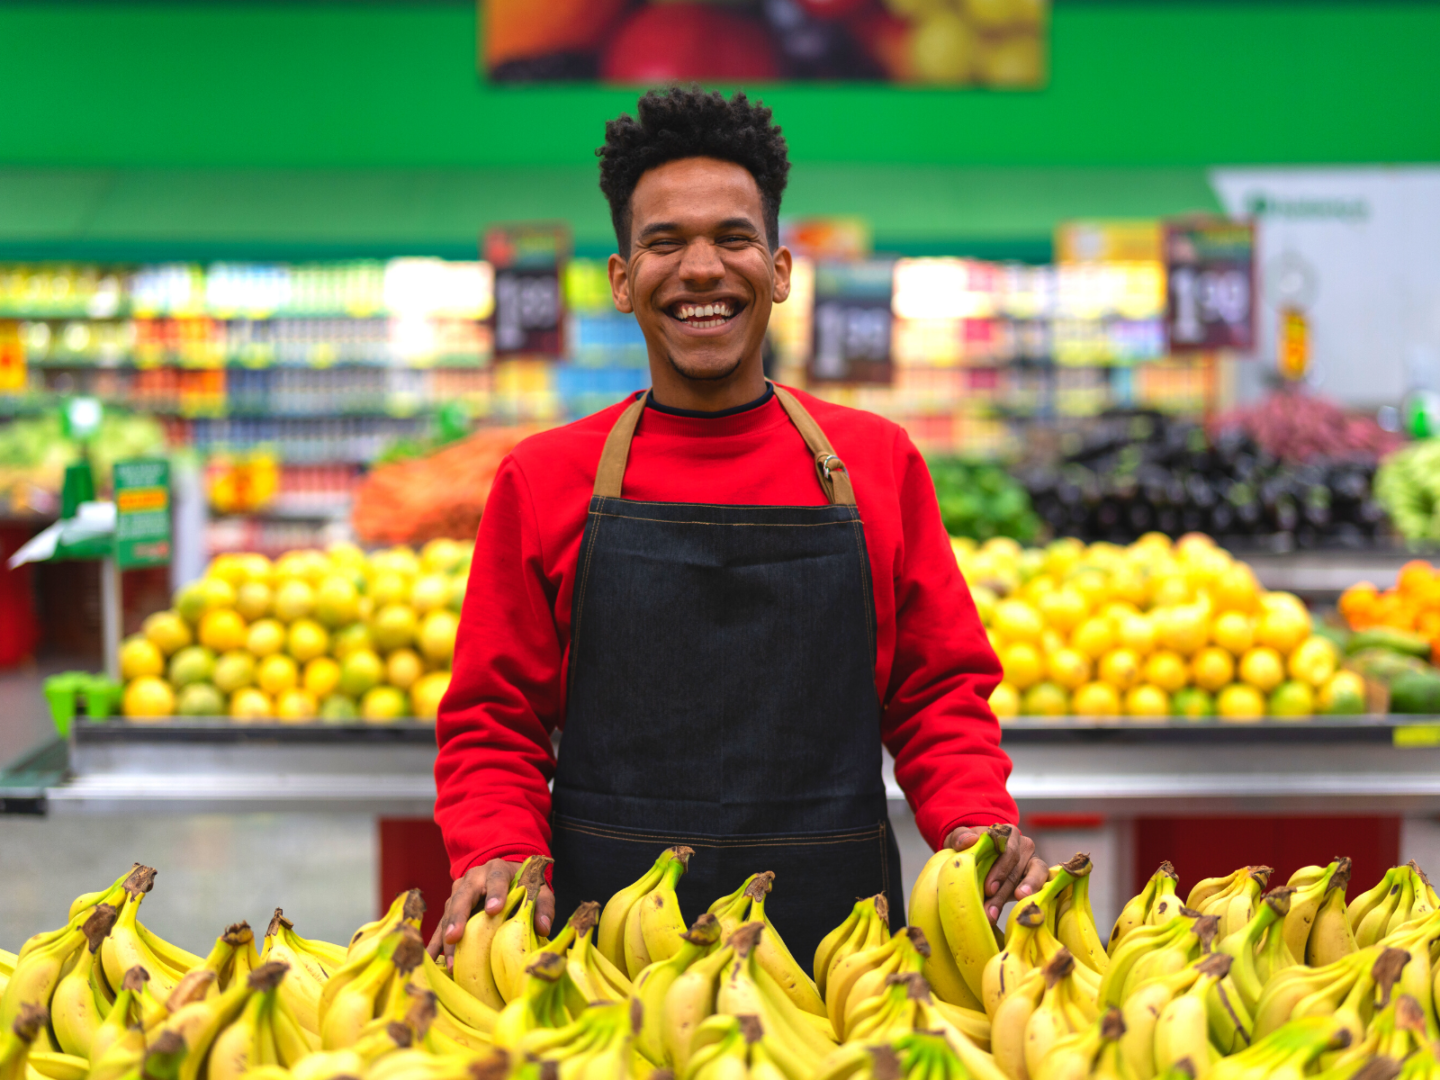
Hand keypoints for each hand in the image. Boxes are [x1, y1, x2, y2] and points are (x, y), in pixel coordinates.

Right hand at [426, 857, 555, 967]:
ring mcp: (459, 892)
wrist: (507, 875)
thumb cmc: (524, 885)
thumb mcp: (538, 891)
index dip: (495, 892)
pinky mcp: (451, 907)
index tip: (494, 910)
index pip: (496, 878)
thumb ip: (543, 906)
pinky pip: (441, 925)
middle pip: (463, 896)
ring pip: (449, 912)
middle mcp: (473, 878)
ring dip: (446, 936)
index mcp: (497, 869)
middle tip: (455, 937)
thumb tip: (543, 927)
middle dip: (458, 917)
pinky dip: (436, 942)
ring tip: (449, 961)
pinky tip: (431, 960)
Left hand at [944, 824, 1047, 923]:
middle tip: (991, 909)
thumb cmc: (967, 849)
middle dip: (1004, 891)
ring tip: (1019, 903)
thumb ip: (959, 837)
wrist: (975, 859)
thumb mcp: (958, 840)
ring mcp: (1032, 860)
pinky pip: (1044, 883)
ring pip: (1034, 874)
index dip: (999, 869)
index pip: (1006, 848)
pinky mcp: (1038, 876)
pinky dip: (1036, 893)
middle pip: (1016, 868)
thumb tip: (970, 840)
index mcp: (1005, 833)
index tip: (989, 888)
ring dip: (1025, 891)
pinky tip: (1028, 906)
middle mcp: (1022, 844)